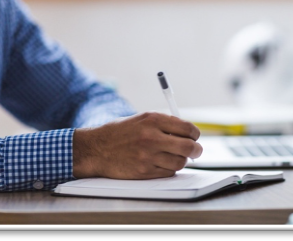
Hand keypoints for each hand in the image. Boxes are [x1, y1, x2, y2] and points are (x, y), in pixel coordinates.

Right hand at [72, 112, 202, 179]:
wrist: (96, 149)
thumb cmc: (120, 133)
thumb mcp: (141, 119)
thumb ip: (164, 123)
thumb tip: (188, 132)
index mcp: (153, 120)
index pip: (187, 128)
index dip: (195, 134)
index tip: (194, 137)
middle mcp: (152, 137)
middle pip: (188, 147)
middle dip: (196, 150)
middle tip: (196, 151)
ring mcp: (148, 156)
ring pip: (180, 162)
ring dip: (181, 160)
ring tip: (174, 156)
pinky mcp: (144, 172)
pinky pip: (168, 173)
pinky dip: (169, 169)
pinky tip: (161, 163)